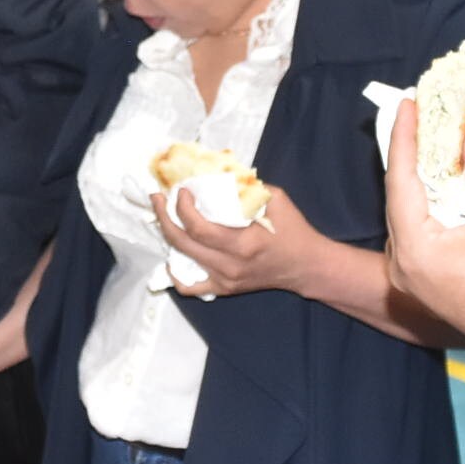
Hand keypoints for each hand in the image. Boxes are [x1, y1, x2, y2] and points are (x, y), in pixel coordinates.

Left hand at [156, 185, 323, 298]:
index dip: (183, 208)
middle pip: (183, 243)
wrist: (306, 266)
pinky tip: (173, 257)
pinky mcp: (224, 288)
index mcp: (243, 243)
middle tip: (158, 198)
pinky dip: (176, 273)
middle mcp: (230, 265)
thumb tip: (216, 175)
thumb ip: (246, 188)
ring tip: (163, 217)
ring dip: (168, 236)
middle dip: (164, 217)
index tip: (181, 190)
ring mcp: (225, 280)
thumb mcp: (276, 200)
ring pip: (182, 261)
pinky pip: (190, 287)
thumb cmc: (293, 230)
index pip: (199, 228)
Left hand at [381, 100, 464, 352]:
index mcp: (414, 248)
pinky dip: (432, 204)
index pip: (401, 180)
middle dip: (413, 154)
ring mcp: (412, 276)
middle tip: (421, 115)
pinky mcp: (427, 282)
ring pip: (410, 213)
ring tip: (434, 140)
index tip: (407, 103)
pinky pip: (421, 231)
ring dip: (424, 178)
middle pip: (400, 196)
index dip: (404, 138)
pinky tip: (446, 182)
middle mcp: (402, 263)